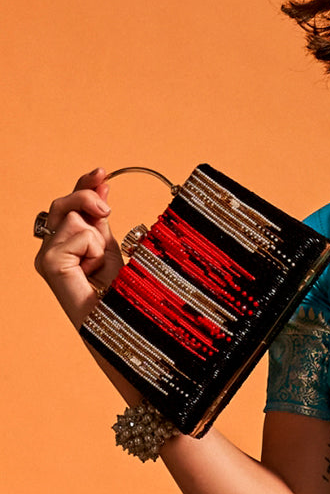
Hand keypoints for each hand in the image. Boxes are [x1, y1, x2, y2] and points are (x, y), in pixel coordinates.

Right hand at [34, 168, 122, 327]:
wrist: (120, 321)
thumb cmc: (116, 292)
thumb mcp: (110, 246)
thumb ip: (99, 218)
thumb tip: (101, 185)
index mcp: (64, 244)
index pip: (70, 206)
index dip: (84, 187)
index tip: (102, 172)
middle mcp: (49, 249)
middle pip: (63, 204)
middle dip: (87, 197)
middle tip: (107, 208)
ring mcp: (46, 256)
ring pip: (72, 217)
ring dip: (96, 238)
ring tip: (99, 265)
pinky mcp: (49, 263)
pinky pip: (77, 233)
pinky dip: (93, 249)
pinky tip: (92, 271)